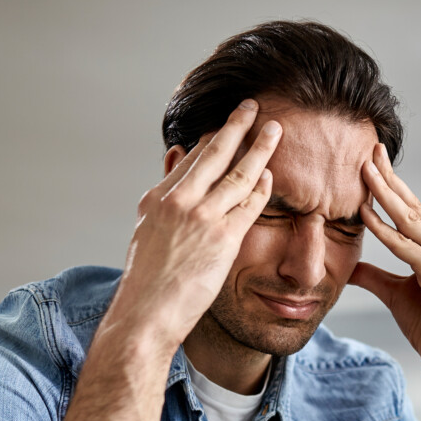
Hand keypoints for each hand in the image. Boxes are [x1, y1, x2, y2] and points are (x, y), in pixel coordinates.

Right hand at [112, 100, 280, 348]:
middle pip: (214, 153)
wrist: (146, 313)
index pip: (191, 159)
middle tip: (253, 106)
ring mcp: (201, 218)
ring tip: (275, 129)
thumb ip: (165, 195)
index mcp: (157, 198)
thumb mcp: (147, 232)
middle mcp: (178, 201)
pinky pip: (249, 205)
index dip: (212, 139)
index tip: (228, 125)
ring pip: (237, 173)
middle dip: (236, 126)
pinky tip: (272, 174)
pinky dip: (263, 187)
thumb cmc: (148, 281)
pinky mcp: (222, 239)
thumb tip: (177, 157)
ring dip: (259, 148)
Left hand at [352, 144, 420, 385]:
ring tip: (363, 170)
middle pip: (415, 207)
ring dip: (384, 194)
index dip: (395, 186)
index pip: (417, 211)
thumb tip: (350, 266)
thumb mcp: (396, 294)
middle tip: (369, 151)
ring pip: (411, 220)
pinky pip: (405, 247)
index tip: (375, 163)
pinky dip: (384, 230)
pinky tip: (364, 214)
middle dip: (390, 179)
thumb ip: (375, 276)